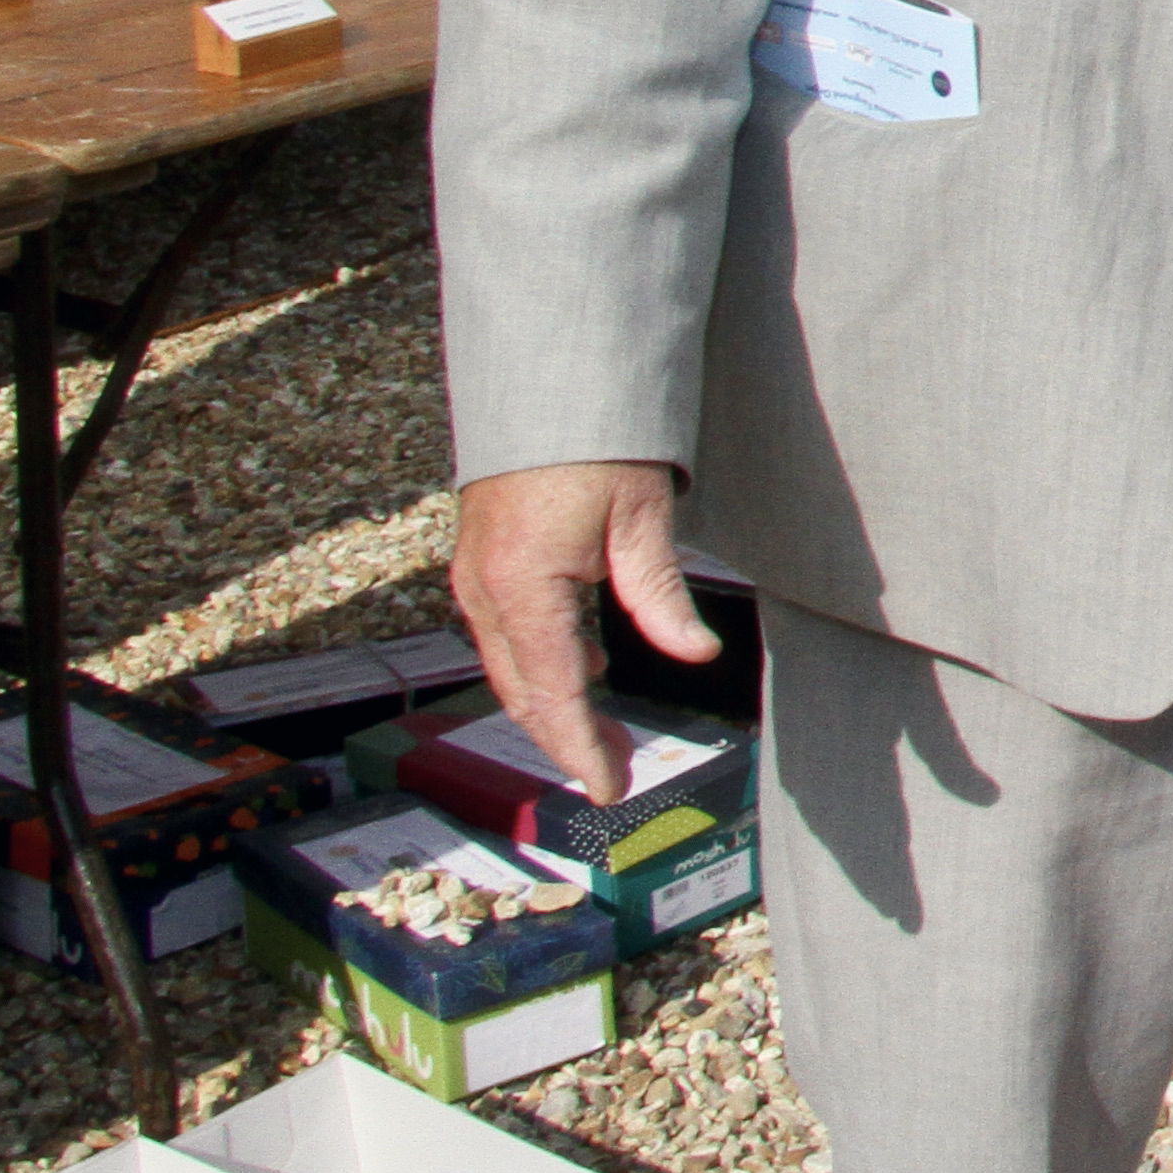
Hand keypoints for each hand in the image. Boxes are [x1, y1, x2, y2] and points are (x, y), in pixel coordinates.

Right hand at [448, 461, 714, 804]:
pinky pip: (505, 635)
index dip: (580, 748)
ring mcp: (475, 578)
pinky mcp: (480, 562)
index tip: (608, 790)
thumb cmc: (599, 442)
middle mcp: (485, 592)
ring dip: (554, 704)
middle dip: (568, 738)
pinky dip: (541, 665)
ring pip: (510, 667)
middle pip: (524, 691)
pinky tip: (586, 668)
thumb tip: (697, 654)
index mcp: (523, 589)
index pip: (553, 693)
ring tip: (606, 733)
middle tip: (617, 771)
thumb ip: (661, 595)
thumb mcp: (642, 518)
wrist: (544, 382)